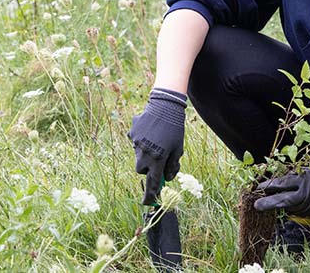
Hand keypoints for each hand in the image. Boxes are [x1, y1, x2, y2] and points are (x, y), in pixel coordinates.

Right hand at [128, 88, 186, 204]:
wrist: (165, 105)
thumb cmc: (175, 129)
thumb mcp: (178, 148)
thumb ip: (172, 166)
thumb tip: (167, 179)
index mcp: (157, 159)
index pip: (152, 183)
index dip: (150, 195)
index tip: (149, 203)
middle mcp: (143, 154)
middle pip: (142, 170)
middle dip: (149, 168)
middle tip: (159, 157)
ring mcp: (135, 143)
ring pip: (138, 156)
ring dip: (145, 153)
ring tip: (156, 139)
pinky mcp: (132, 133)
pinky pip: (135, 142)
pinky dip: (142, 140)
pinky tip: (151, 131)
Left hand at [253, 158, 309, 217]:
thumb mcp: (309, 169)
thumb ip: (294, 176)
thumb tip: (275, 180)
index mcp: (306, 179)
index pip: (284, 183)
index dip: (270, 186)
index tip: (258, 188)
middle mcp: (308, 193)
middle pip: (285, 201)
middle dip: (269, 203)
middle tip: (256, 206)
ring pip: (291, 208)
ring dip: (281, 206)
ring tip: (272, 202)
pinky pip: (300, 212)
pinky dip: (293, 208)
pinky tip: (291, 204)